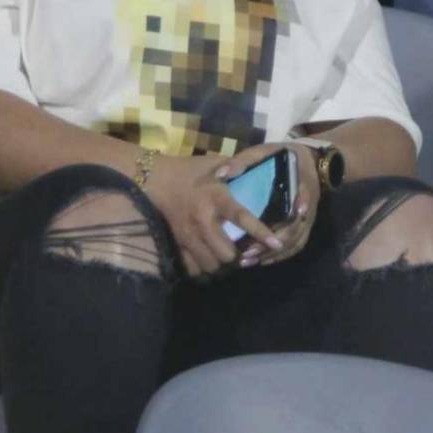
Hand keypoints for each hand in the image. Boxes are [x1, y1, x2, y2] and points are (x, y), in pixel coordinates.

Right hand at [144, 152, 287, 278]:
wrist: (156, 180)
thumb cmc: (190, 171)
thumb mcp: (214, 164)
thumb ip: (238, 166)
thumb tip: (264, 162)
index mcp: (215, 198)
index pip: (241, 217)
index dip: (260, 232)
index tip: (276, 243)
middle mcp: (202, 220)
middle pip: (227, 254)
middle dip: (240, 256)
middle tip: (247, 252)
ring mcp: (188, 236)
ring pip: (212, 265)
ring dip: (223, 265)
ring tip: (230, 258)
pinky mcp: (178, 245)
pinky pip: (194, 269)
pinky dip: (204, 269)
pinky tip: (210, 260)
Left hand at [215, 141, 320, 269]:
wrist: (311, 161)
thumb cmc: (283, 156)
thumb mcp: (265, 152)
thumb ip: (244, 161)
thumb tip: (220, 175)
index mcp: (301, 183)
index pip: (304, 196)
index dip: (298, 207)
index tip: (285, 221)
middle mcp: (306, 205)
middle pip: (295, 228)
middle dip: (272, 243)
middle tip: (247, 252)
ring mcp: (307, 218)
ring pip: (294, 241)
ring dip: (272, 254)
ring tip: (247, 261)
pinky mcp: (304, 227)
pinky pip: (295, 246)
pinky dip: (279, 256)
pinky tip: (260, 261)